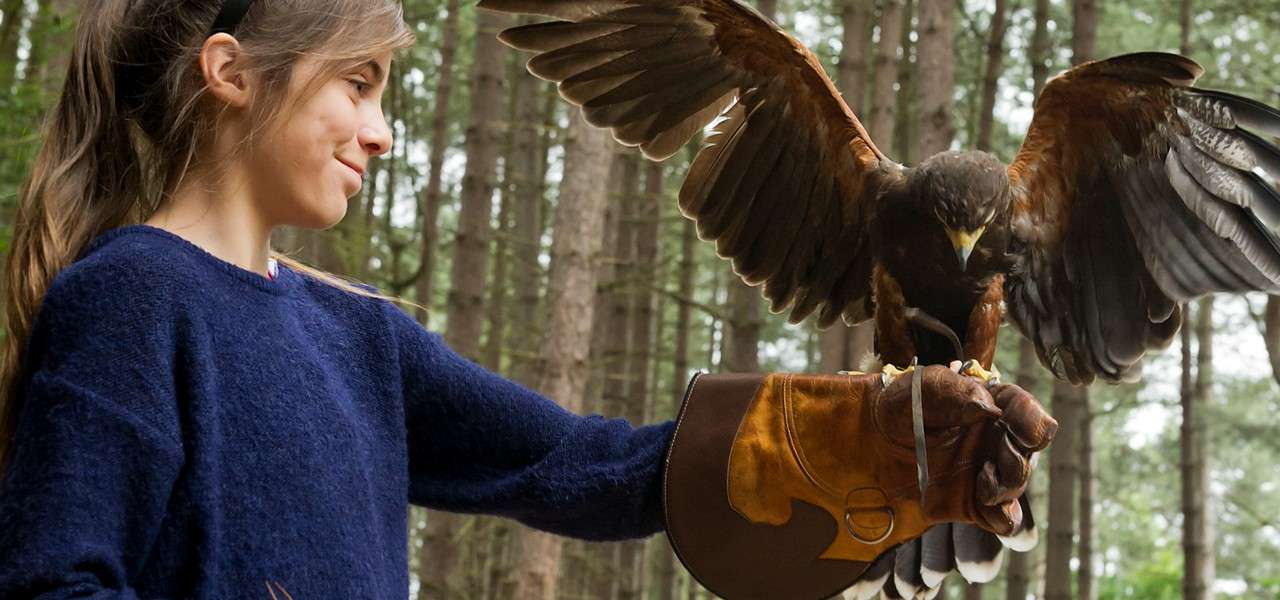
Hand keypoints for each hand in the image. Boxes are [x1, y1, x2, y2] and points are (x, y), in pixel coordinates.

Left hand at [872, 364, 1056, 535]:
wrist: (874, 439)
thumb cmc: (904, 404)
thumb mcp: (925, 386)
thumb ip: (957, 392)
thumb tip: (988, 409)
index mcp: (995, 406)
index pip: (1031, 415)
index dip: (1031, 424)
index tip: (1015, 432)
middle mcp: (999, 440)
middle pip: (1029, 456)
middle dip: (1017, 463)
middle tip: (990, 463)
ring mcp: (989, 472)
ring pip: (1017, 486)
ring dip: (1005, 488)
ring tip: (980, 483)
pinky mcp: (976, 503)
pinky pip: (1004, 519)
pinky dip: (1003, 519)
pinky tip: (986, 505)